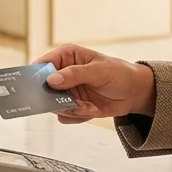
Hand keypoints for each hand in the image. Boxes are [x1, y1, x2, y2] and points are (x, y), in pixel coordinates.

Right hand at [35, 44, 155, 124]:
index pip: (42, 64)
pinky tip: (92, 109)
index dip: (36, 76)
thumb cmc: (119, 73)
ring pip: (54, 105)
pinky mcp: (73, 105)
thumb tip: (51, 80)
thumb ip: (75, 74)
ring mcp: (67, 90)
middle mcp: (64, 73)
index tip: (38, 87)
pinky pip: (65, 115)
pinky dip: (78, 116)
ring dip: (72, 108)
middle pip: (44, 89)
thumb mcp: (98, 71)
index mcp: (67, 56)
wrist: (135, 92)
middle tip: (71, 102)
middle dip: (57, 99)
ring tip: (89, 105)